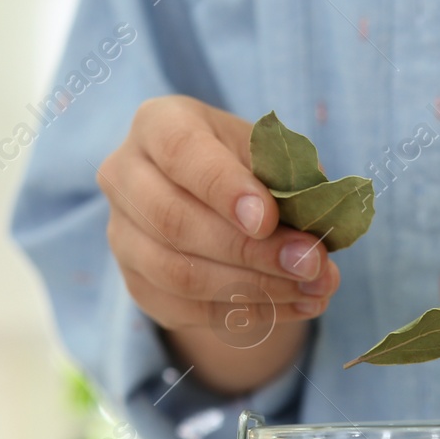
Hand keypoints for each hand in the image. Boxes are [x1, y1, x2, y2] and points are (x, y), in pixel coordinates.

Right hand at [97, 96, 340, 393]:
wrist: (216, 204)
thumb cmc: (248, 167)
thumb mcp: (273, 156)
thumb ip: (291, 183)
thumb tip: (316, 230)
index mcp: (158, 125)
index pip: (181, 153)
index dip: (225, 189)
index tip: (269, 220)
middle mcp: (125, 176)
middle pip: (175, 222)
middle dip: (251, 251)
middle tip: (311, 264)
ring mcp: (123, 235)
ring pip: (179, 275)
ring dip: (254, 289)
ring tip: (313, 291)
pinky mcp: (137, 283)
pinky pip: (187, 309)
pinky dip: (246, 313)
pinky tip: (294, 306)